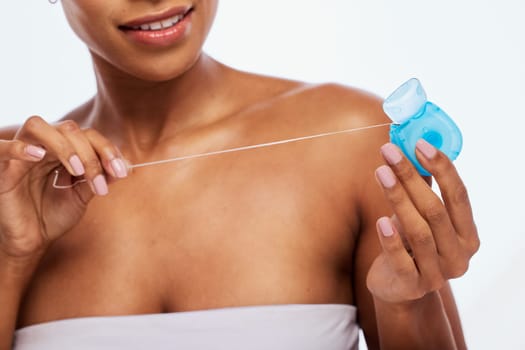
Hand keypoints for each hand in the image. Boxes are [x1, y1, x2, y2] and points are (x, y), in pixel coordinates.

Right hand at [0, 117, 127, 259]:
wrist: (31, 241)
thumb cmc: (54, 215)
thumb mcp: (82, 196)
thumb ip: (100, 178)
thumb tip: (126, 165)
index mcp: (64, 149)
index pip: (87, 135)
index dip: (107, 149)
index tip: (121, 172)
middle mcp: (43, 146)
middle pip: (68, 129)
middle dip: (91, 154)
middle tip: (99, 181)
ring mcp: (21, 154)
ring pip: (38, 126)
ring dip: (63, 145)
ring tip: (76, 170)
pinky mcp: (2, 169)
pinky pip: (1, 148)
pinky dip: (19, 147)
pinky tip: (37, 156)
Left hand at [366, 140, 478, 302]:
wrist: (397, 289)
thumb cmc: (410, 245)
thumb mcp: (420, 218)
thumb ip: (422, 190)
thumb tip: (411, 148)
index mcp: (467, 235)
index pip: (459, 196)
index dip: (442, 168)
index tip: (420, 144)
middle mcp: (458, 255)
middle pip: (435, 210)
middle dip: (411, 177)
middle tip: (389, 152)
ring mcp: (437, 274)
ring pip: (418, 231)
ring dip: (398, 198)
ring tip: (380, 172)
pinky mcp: (412, 286)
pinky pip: (401, 260)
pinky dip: (391, 239)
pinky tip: (381, 220)